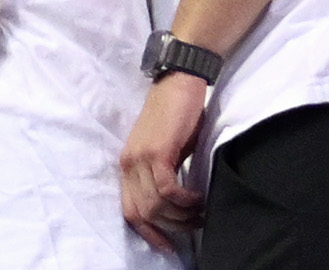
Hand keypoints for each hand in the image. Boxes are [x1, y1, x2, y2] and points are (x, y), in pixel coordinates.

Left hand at [120, 73, 206, 252]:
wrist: (180, 81)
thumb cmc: (177, 114)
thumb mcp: (165, 149)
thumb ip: (163, 174)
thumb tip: (175, 206)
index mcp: (127, 164)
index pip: (129, 210)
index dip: (148, 233)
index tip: (168, 246)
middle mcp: (128, 163)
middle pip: (142, 213)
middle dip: (170, 228)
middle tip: (194, 226)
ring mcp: (140, 158)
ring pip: (155, 205)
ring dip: (181, 216)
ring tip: (200, 213)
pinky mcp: (157, 152)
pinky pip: (168, 190)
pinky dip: (184, 200)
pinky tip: (198, 198)